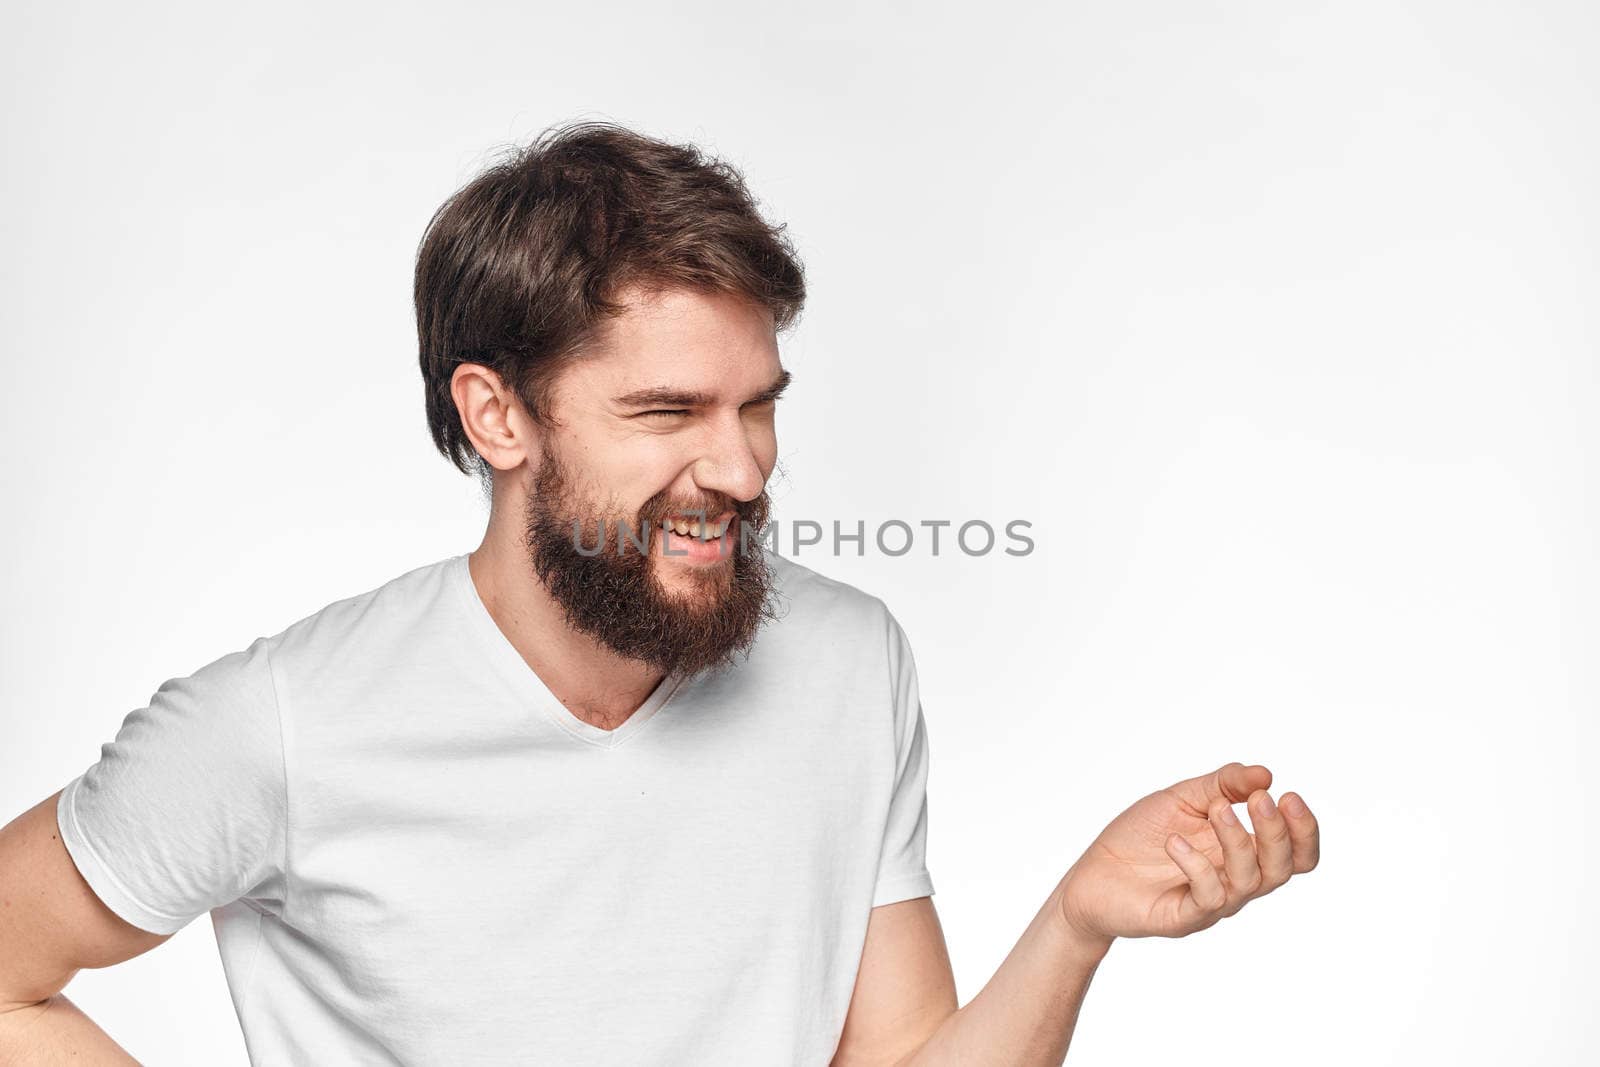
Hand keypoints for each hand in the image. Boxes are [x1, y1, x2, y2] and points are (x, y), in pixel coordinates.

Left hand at [1054, 762, 1319, 944]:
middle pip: (1285, 867)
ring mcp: (1213, 902)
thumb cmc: (1141, 836)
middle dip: (1279, 832)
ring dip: (1238, 840)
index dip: (1304, 829)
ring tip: (1216, 810)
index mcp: (1242, 850)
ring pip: (1251, 881)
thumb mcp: (1183, 799)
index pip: (1296, 851)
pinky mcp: (1185, 917)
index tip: (1289, 795)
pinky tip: (1174, 841)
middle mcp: (1236, 879)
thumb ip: (1223, 784)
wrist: (1092, 875)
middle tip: (1261, 800)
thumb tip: (1265, 773)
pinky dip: (1197, 865)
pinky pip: (1208, 897)